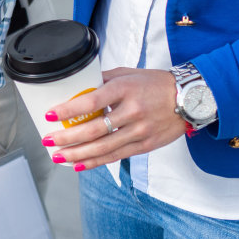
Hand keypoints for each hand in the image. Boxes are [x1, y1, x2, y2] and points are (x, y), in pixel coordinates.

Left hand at [44, 68, 184, 170]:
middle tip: (48, 140)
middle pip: (94, 129)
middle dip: (67, 137)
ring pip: (103, 147)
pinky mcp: (146, 145)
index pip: (90, 102)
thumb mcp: (128, 73)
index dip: (68, 110)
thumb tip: (78, 87)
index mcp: (124, 89)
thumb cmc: (155, 83)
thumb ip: (103, 80)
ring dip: (77, 154)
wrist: (190, 98)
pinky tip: (80, 164)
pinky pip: (116, 156)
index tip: (49, 115)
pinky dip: (96, 162)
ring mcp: (140, 130)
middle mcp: (132, 111)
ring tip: (58, 156)